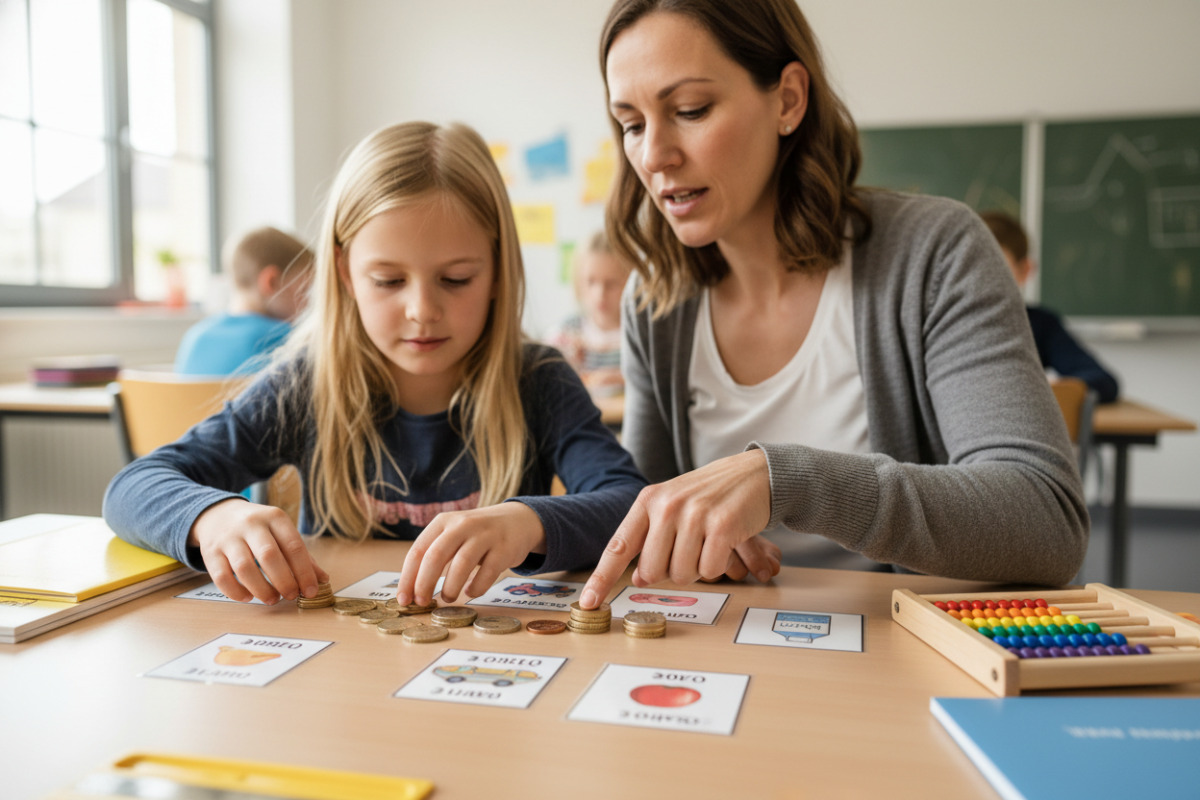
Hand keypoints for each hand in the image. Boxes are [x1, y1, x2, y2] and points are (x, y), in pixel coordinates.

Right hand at [189, 498, 327, 603]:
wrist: (218, 514)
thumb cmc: (259, 528)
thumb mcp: (281, 532)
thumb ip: (302, 555)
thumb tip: (323, 579)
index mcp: (274, 517)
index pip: (293, 546)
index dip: (304, 572)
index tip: (311, 591)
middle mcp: (251, 524)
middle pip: (269, 556)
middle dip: (284, 581)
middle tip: (291, 596)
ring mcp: (228, 538)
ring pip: (244, 568)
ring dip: (261, 589)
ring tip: (272, 599)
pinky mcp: (210, 552)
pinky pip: (222, 577)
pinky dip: (236, 592)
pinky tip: (248, 597)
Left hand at [395, 502, 545, 605]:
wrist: (517, 521)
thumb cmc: (476, 535)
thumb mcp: (453, 534)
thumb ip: (434, 554)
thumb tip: (411, 590)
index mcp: (443, 522)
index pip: (418, 550)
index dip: (408, 578)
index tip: (403, 599)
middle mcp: (462, 524)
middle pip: (436, 556)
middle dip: (424, 584)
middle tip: (422, 602)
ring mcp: (485, 535)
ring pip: (461, 564)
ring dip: (450, 587)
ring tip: (448, 598)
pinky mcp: (504, 548)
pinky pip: (487, 573)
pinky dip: (476, 587)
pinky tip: (470, 591)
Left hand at [580, 450, 774, 608]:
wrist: (753, 473)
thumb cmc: (709, 495)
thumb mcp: (672, 507)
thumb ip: (650, 539)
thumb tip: (638, 578)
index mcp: (648, 501)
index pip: (618, 546)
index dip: (602, 578)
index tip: (587, 603)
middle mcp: (667, 506)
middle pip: (651, 571)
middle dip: (669, 571)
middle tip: (688, 550)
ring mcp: (695, 515)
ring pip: (681, 575)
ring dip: (696, 569)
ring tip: (707, 543)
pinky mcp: (722, 526)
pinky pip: (709, 570)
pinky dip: (717, 566)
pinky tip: (724, 543)